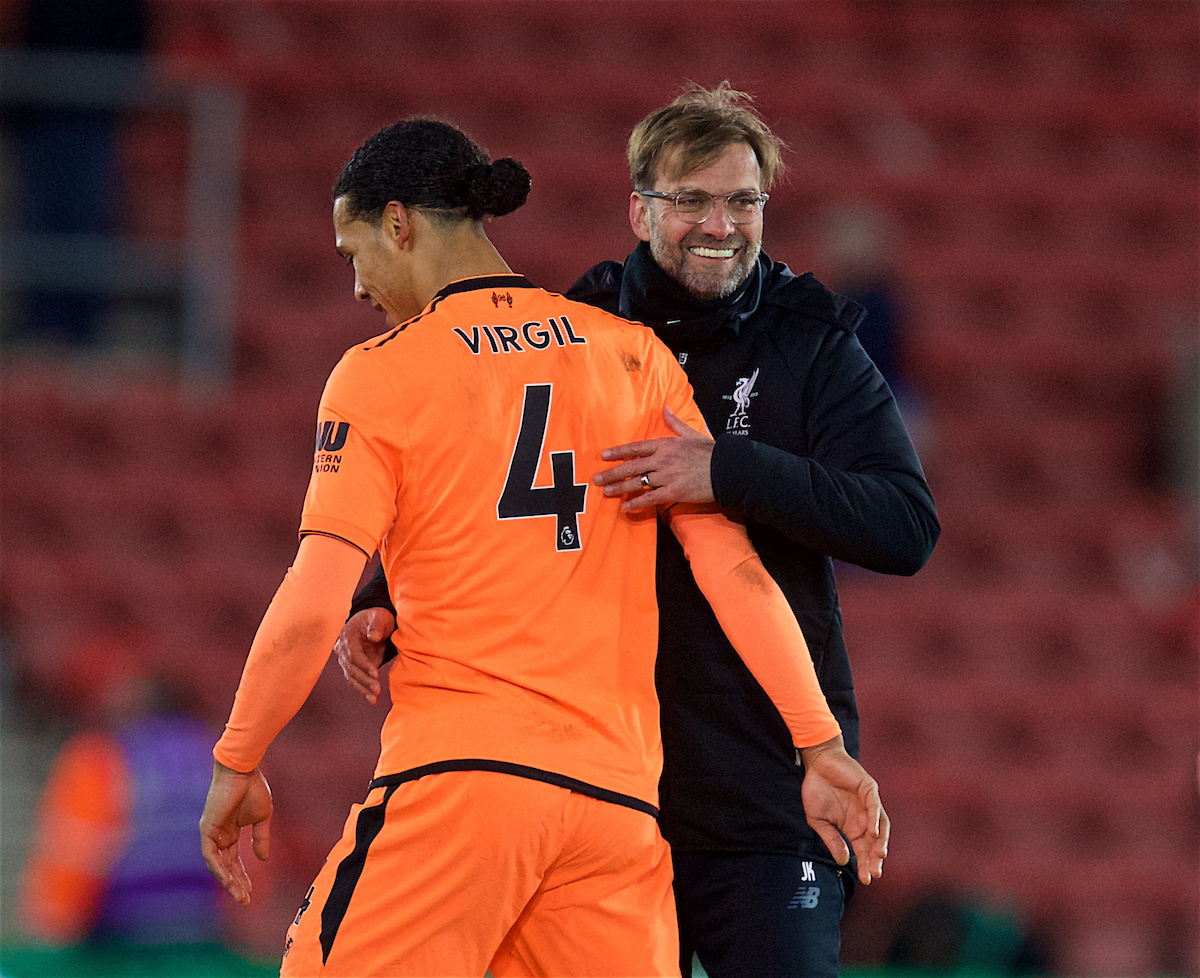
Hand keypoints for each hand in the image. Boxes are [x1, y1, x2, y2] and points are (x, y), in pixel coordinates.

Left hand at [199, 761, 272, 906]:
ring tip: (240, 895)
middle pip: (226, 866)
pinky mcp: (207, 829)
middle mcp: (219, 835)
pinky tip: (228, 880)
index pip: (235, 861)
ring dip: (228, 881)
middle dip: (236, 884)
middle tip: (246, 900)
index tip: (251, 892)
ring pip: (217, 864)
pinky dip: (218, 868)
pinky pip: (210, 854)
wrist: (243, 771)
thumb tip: (263, 859)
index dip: (243, 876)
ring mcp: (212, 833)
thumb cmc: (253, 789)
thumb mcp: (262, 817)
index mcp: (231, 832)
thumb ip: (261, 838)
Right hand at [334, 607, 395, 704]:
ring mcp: (347, 660)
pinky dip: (364, 691)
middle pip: (351, 668)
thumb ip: (376, 625)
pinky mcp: (354, 668)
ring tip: (375, 698)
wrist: (375, 623)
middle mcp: (343, 649)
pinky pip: (357, 681)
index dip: (363, 664)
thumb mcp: (379, 617)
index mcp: (347, 635)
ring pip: (352, 677)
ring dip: (363, 689)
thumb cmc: (378, 618)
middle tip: (377, 688)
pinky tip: (373, 701)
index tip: (375, 672)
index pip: (353, 653)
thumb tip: (373, 636)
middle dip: (364, 680)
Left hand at [593, 407, 714, 512]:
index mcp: (664, 445)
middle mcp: (661, 460)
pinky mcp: (672, 492)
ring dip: (619, 488)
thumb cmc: (710, 451)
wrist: (726, 468)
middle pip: (631, 466)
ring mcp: (665, 477)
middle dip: (612, 473)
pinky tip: (626, 507)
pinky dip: (636, 503)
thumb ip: (675, 423)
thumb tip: (666, 409)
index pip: (636, 448)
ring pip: (637, 483)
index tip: (603, 455)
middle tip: (596, 479)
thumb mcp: (691, 434)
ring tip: (606, 492)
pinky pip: (649, 498)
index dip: (618, 452)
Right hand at [798, 736, 889, 885]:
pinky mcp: (869, 789)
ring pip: (881, 826)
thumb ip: (832, 840)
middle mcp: (864, 818)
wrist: (817, 764)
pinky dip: (875, 820)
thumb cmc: (817, 790)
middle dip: (875, 859)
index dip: (865, 864)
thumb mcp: (819, 820)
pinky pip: (875, 807)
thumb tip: (844, 861)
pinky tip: (872, 833)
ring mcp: (868, 804)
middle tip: (874, 874)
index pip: (863, 850)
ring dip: (881, 842)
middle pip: (875, 842)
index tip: (866, 880)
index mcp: (853, 827)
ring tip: (879, 857)